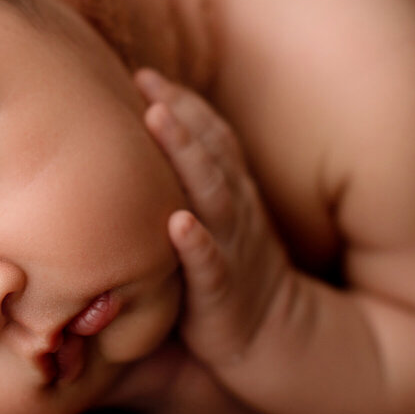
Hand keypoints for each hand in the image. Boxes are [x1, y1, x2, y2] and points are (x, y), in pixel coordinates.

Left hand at [135, 69, 296, 367]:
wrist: (279, 339)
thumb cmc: (230, 279)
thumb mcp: (216, 227)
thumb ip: (189, 189)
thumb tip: (135, 153)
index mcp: (232, 196)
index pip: (212, 139)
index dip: (184, 104)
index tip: (146, 74)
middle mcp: (235, 215)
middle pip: (211, 155)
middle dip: (180, 116)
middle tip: (147, 81)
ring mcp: (232, 251)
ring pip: (212, 197)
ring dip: (187, 156)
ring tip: (157, 120)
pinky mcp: (223, 296)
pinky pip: (210, 265)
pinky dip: (195, 243)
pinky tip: (178, 223)